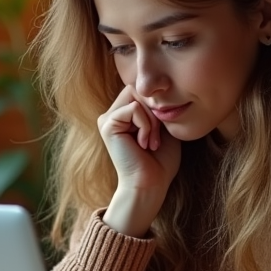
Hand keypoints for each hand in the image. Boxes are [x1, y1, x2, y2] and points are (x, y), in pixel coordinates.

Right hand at [98, 87, 180, 235]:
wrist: (150, 183)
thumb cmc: (160, 160)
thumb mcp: (163, 126)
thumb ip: (158, 106)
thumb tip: (156, 86)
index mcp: (124, 114)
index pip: (142, 90)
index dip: (157, 104)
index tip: (162, 131)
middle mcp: (113, 114)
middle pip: (137, 88)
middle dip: (154, 109)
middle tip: (157, 136)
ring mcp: (107, 119)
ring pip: (136, 96)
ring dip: (151, 119)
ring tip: (152, 141)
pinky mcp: (107, 125)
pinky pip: (133, 109)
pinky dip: (145, 125)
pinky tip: (144, 143)